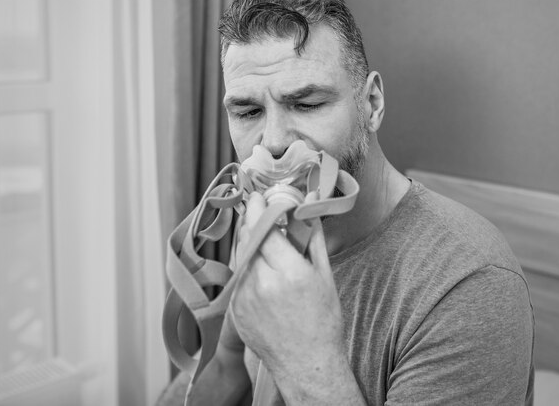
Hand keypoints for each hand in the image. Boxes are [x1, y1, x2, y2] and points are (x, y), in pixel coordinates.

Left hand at [230, 192, 344, 380]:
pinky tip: (260, 266)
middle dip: (252, 220)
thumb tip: (312, 202)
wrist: (307, 364)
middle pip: (247, 237)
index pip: (264, 226)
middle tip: (261, 210)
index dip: (260, 207)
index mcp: (289, 272)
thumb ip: (313, 235)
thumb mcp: (324, 275)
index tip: (260, 195)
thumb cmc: (322, 321)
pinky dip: (246, 265)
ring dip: (248, 241)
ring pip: (239, 255)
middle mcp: (262, 283)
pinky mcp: (235, 310)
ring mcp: (244, 298)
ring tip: (262, 238)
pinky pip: (237, 276)